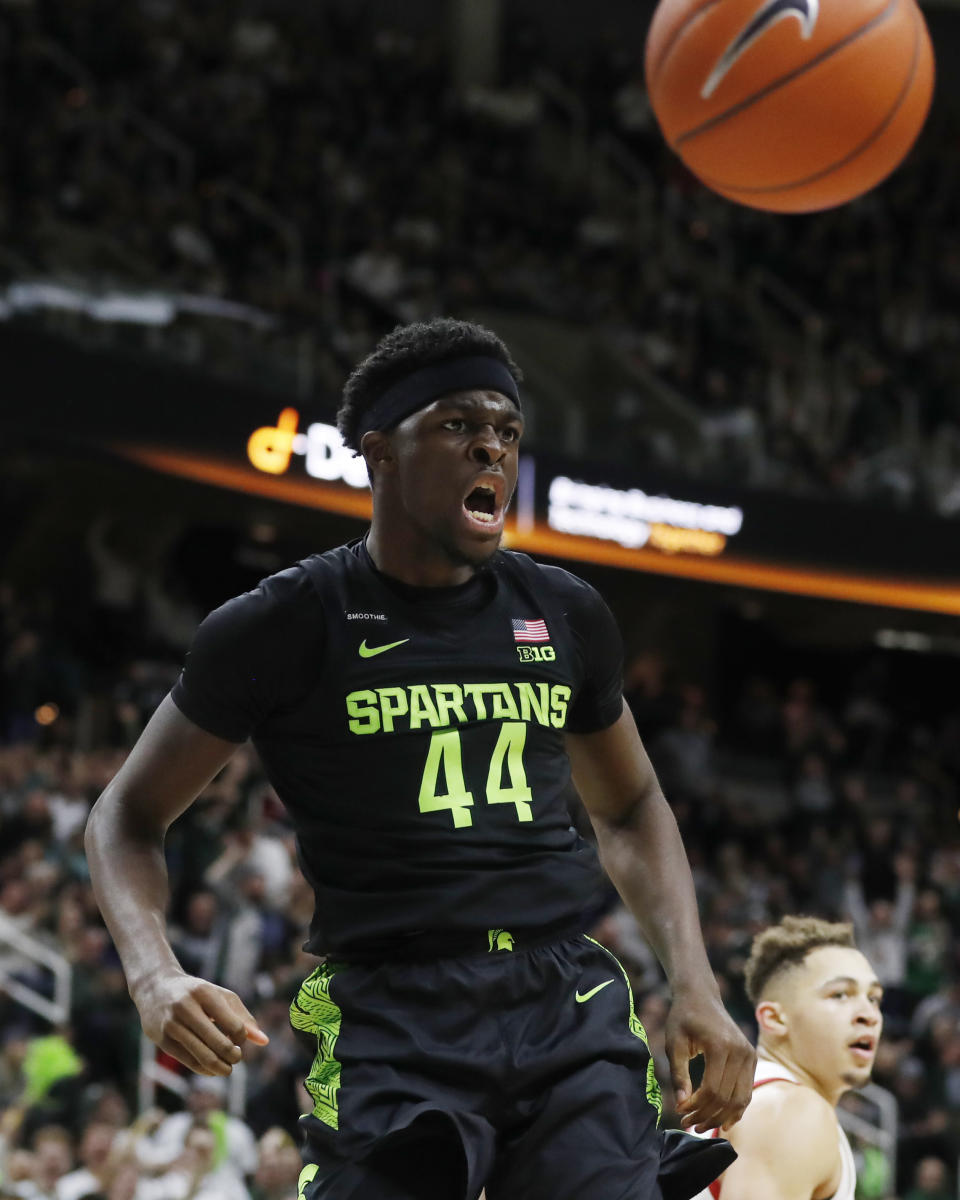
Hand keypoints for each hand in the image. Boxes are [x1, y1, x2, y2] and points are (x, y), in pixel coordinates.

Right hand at [132, 969, 268, 1075]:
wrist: (155, 987)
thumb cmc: (196, 993)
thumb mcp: (220, 996)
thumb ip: (243, 1017)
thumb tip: (264, 1041)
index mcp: (205, 993)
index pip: (234, 1025)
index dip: (241, 1037)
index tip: (239, 1039)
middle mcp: (186, 1007)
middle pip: (218, 1042)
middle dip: (233, 1056)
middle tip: (236, 1058)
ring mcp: (172, 1024)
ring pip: (202, 1055)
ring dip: (220, 1067)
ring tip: (227, 1068)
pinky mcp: (162, 1040)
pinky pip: (188, 1061)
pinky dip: (204, 1069)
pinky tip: (211, 1069)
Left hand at [666, 986, 755, 1133]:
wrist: (701, 996)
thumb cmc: (683, 1018)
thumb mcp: (674, 1044)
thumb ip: (678, 1075)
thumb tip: (681, 1106)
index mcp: (721, 1046)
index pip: (711, 1089)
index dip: (696, 1106)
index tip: (680, 1113)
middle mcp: (740, 1051)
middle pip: (727, 1098)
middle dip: (707, 1116)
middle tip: (689, 1125)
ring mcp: (749, 1055)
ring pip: (740, 1099)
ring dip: (721, 1117)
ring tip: (702, 1126)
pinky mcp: (752, 1058)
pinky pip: (746, 1091)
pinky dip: (735, 1109)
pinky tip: (722, 1120)